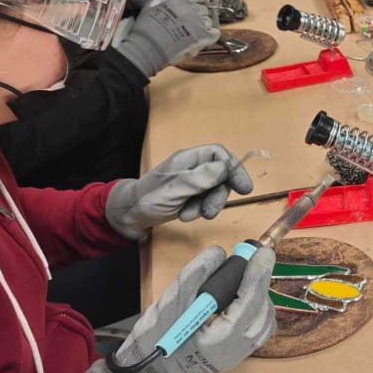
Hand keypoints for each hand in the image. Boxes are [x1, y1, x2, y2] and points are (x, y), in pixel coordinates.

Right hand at [88, 244, 275, 372]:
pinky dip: (257, 309)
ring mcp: (238, 355)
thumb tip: (219, 253)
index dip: (257, 275)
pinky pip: (259, 329)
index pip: (249, 303)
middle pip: (262, 311)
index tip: (262, 253)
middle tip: (254, 259)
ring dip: (260, 296)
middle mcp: (235, 351)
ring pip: (265, 321)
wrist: (149, 368)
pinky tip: (244, 297)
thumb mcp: (170, 302)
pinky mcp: (237, 353)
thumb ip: (195, 275)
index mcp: (219, 342)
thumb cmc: (155, 338)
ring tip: (246, 277)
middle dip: (260, 282)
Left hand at [105, 144, 255, 238]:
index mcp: (189, 158)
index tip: (244, 188)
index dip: (234, 168)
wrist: (128, 216)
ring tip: (188, 215)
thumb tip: (225, 168)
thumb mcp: (176, 188)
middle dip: (218, 195)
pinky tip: (183, 216)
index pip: (220, 155)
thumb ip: (201, 178)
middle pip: (221, 176)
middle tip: (209, 212)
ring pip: (214, 191)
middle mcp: (192, 168)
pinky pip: (204, 202)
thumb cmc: (148, 198)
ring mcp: (191, 183)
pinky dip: (197, 211)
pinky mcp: (189, 197)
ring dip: (206, 206)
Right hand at [118, 0, 218, 77]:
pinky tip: (201, 37)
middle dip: (197, 14)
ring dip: (201, 26)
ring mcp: (198, 24)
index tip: (195, 3)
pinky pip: (214, 33)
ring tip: (189, 32)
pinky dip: (210, 35)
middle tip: (187, 21)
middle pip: (204, 8)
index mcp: (180, 0)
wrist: (147, 49)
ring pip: (208, 21)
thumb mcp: (151, 5)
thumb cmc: (146, 29)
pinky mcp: (202, 38)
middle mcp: (191, 10)